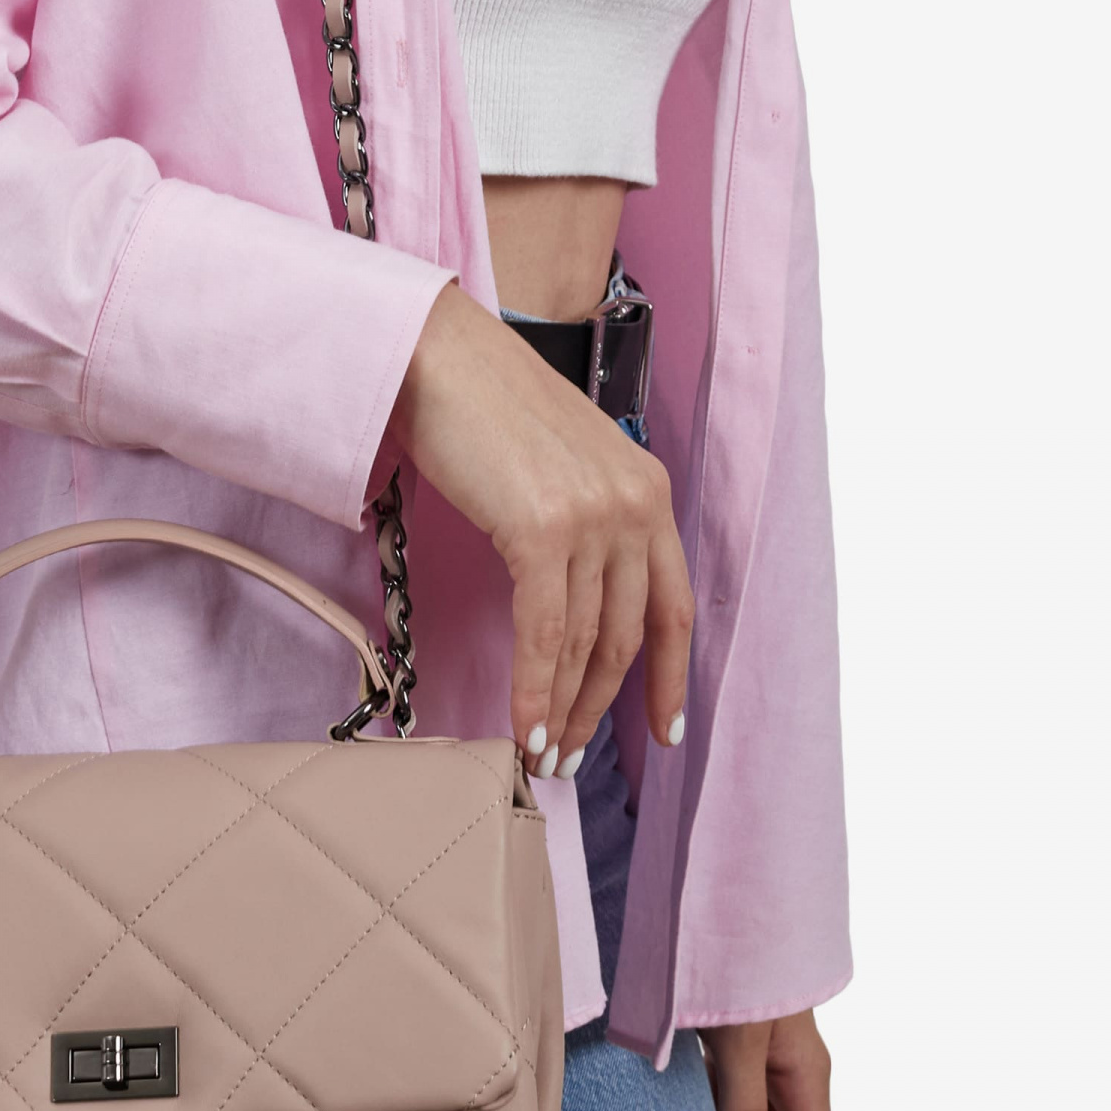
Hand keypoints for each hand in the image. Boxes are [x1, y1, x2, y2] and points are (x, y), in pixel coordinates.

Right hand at [387, 281, 692, 769]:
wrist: (437, 354)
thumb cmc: (481, 404)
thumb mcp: (558, 463)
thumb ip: (581, 522)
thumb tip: (566, 598)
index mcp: (646, 489)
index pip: (673, 605)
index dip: (669, 677)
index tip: (662, 731)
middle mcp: (634, 504)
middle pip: (627, 635)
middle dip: (598, 708)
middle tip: (567, 756)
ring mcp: (594, 516)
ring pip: (585, 643)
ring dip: (561, 710)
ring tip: (539, 755)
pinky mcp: (544, 528)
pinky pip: (545, 632)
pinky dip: (534, 689)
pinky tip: (520, 727)